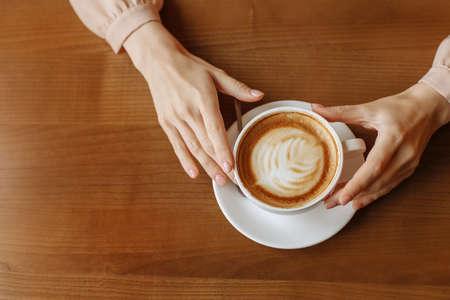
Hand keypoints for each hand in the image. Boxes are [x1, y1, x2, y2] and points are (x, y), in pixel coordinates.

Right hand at [124, 22, 263, 184]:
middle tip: (233, 180)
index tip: (231, 166)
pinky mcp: (166, 122)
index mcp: (203, 98)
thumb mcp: (215, 73)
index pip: (215, 130)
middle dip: (220, 164)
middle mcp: (188, 111)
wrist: (159, 61)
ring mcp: (175, 118)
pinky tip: (194, 173)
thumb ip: (237, 87)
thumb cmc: (189, 67)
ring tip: (218, 180)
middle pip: (206, 143)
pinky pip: (177, 145)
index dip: (223, 150)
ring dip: (206, 166)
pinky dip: (185, 160)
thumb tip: (259, 95)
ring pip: (193, 147)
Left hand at [312, 83, 449, 209]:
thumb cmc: (401, 107)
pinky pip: (389, 186)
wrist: (428, 108)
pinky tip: (359, 200)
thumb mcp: (369, 108)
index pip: (374, 167)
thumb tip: (317, 109)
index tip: (343, 196)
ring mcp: (408, 164)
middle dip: (353, 195)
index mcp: (393, 138)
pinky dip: (372, 195)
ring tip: (339, 202)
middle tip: (331, 202)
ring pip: (382, 188)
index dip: (357, 184)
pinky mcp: (408, 169)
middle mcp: (404, 155)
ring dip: (361, 197)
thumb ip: (341, 111)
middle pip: (376, 182)